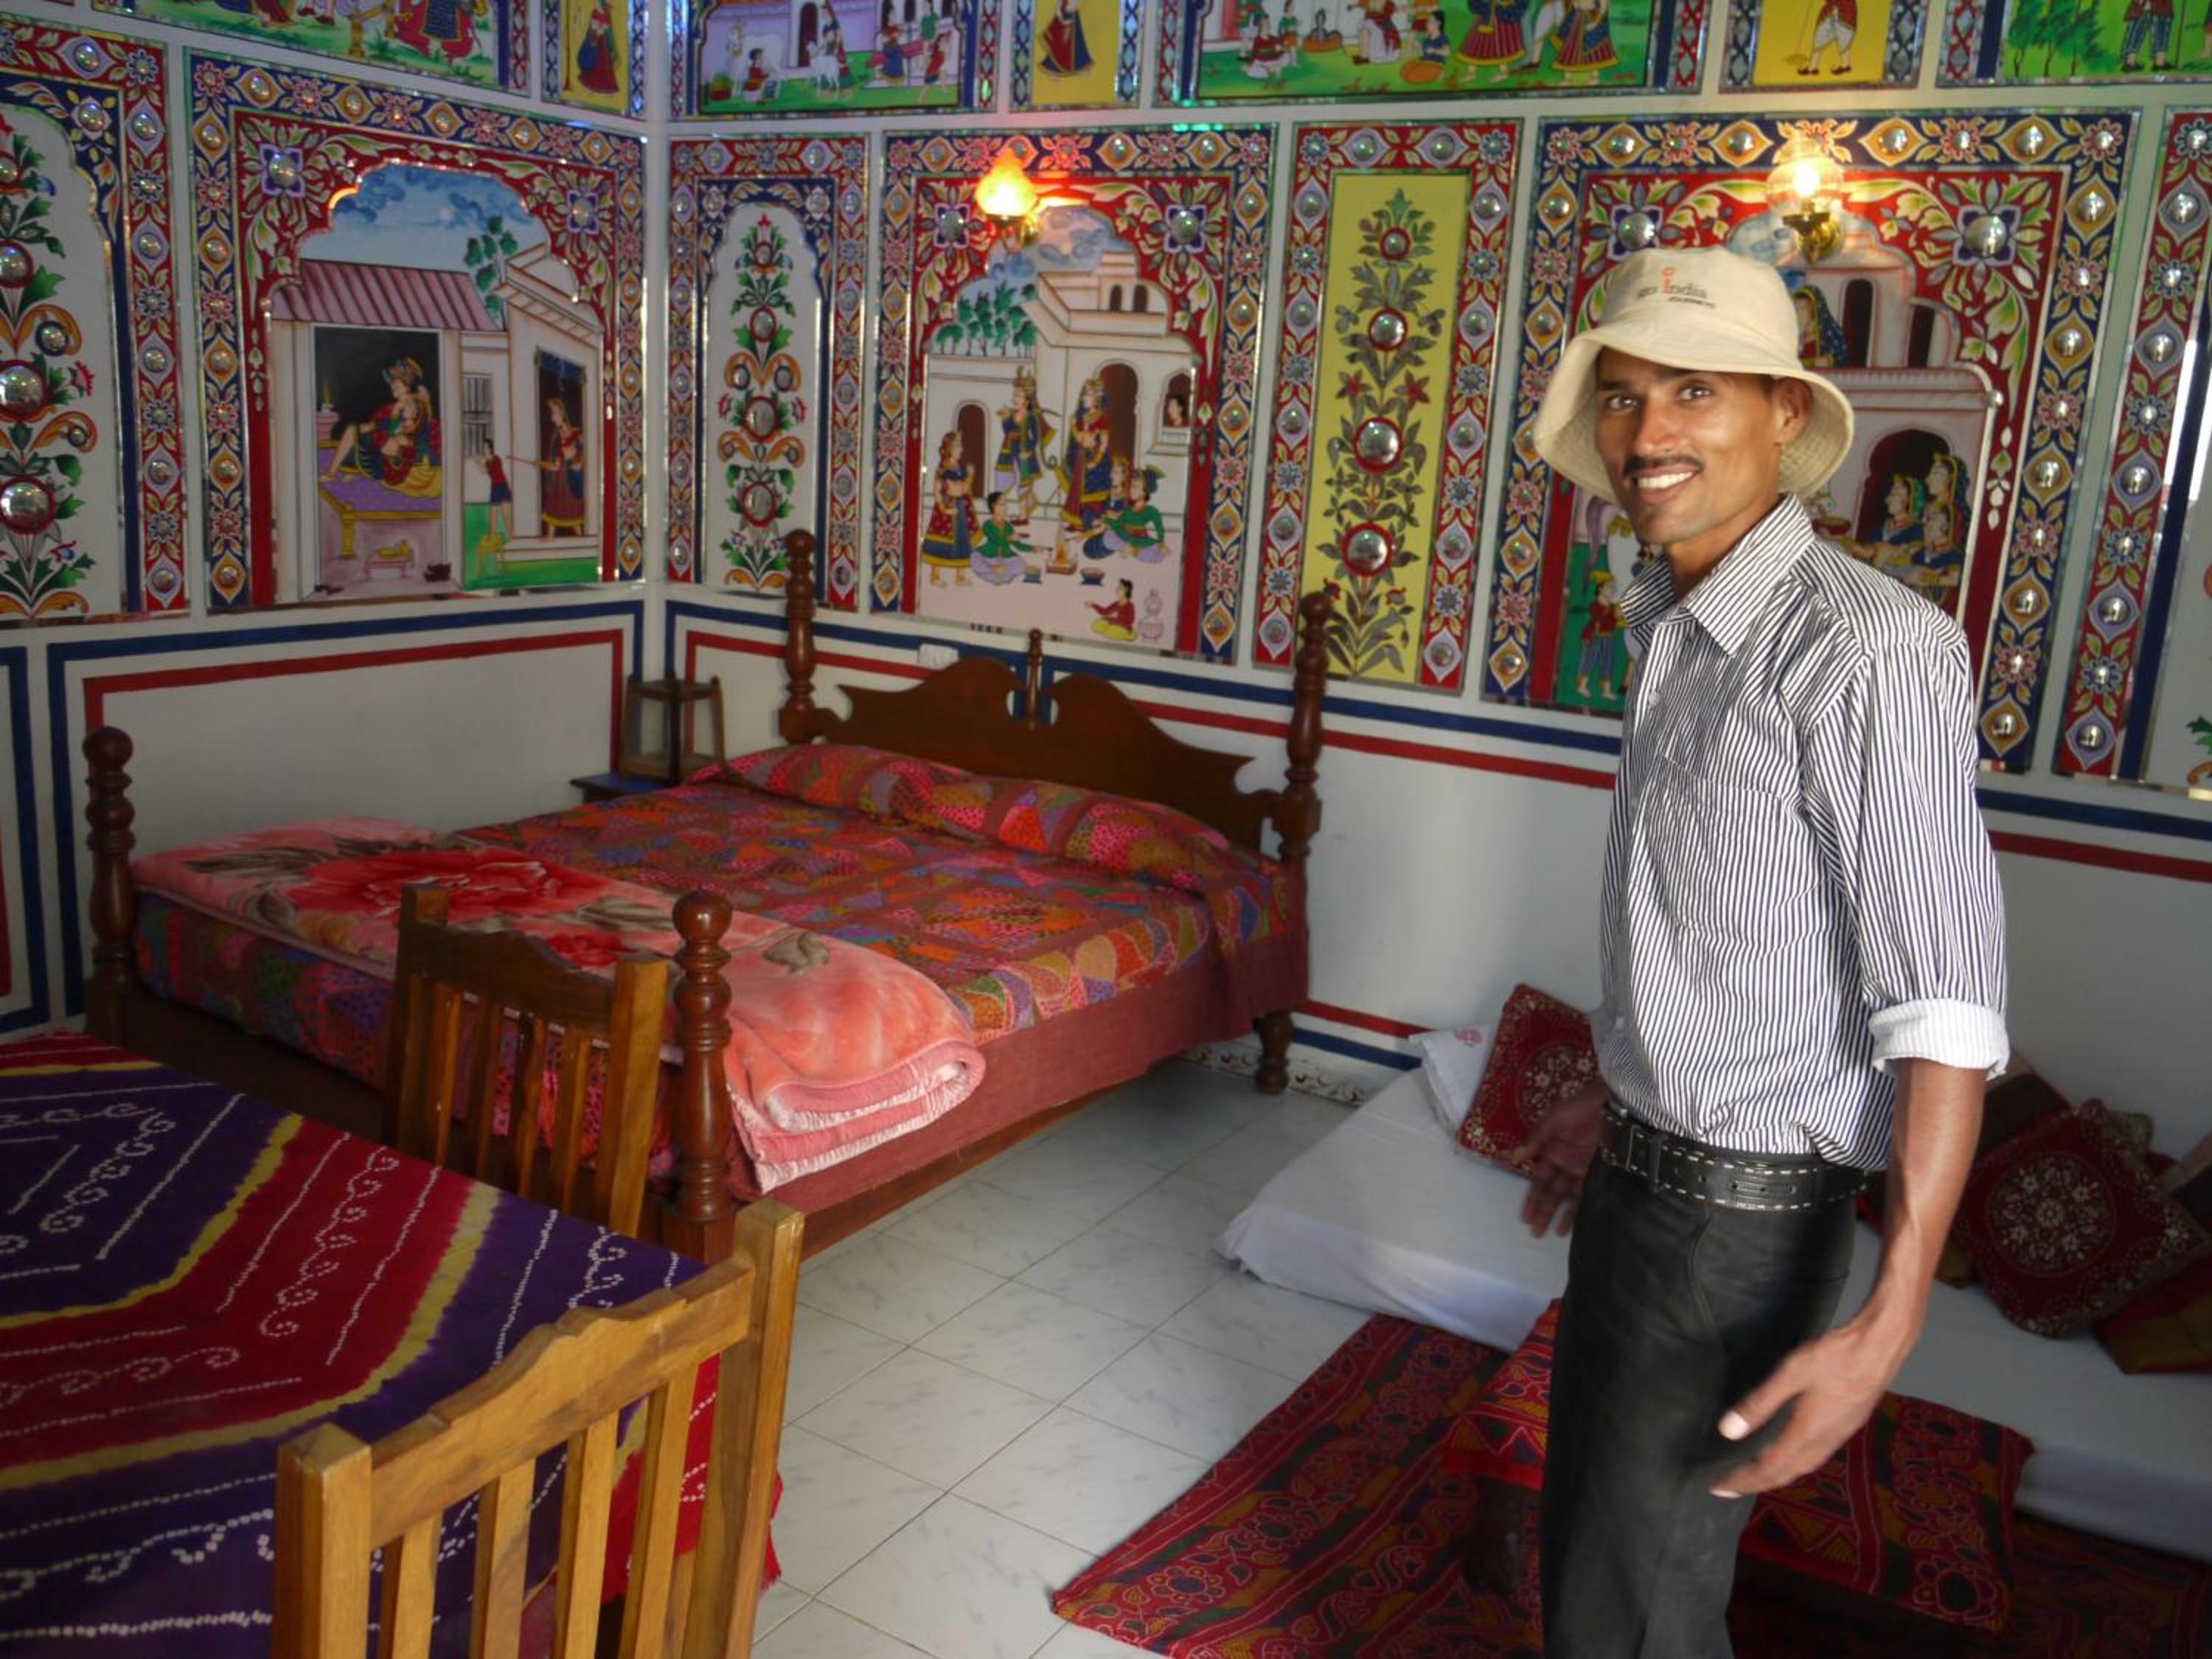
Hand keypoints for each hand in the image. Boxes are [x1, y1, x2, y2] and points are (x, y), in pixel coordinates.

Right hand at [1509, 1083, 1603, 1237]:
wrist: (1615, 1103)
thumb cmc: (1581, 1106)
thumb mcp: (1554, 1118)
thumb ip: (1536, 1138)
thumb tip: (1513, 1157)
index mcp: (1551, 1149)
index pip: (1538, 1179)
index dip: (1532, 1197)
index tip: (1525, 1216)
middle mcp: (1565, 1162)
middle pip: (1551, 1191)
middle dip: (1542, 1211)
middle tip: (1534, 1231)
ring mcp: (1582, 1168)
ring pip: (1567, 1197)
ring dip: (1557, 1214)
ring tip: (1548, 1233)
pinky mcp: (1599, 1172)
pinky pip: (1586, 1193)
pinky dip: (1577, 1209)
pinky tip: (1570, 1224)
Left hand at [1710, 1315, 1912, 1497]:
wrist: (1881, 1348)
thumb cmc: (1836, 1357)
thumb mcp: (1791, 1375)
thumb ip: (1759, 1403)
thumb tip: (1728, 1431)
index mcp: (1807, 1433)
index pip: (1768, 1469)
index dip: (1742, 1481)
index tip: (1718, 1488)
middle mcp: (1824, 1442)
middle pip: (1785, 1474)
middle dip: (1755, 1483)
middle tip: (1729, 1486)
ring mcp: (1839, 1435)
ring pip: (1802, 1467)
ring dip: (1776, 1475)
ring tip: (1754, 1475)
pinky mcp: (1847, 1425)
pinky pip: (1815, 1456)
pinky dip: (1794, 1463)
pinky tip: (1789, 1452)